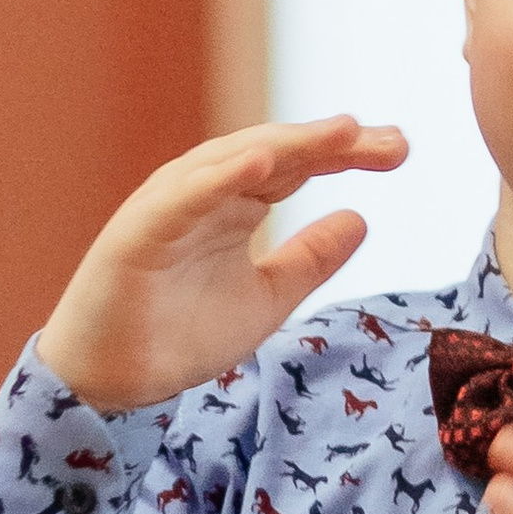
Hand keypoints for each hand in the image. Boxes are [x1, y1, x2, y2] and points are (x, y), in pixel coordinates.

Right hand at [36, 115, 407, 415]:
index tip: (399, 151)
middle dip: (334, 144)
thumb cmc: (180, 333)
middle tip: (392, 141)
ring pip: (235, 161)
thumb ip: (310, 258)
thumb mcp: (268, 297)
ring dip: (288, 144)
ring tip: (341, 132)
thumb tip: (362, 217)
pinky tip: (263, 161)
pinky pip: (184, 197)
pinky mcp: (139, 231)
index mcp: (236, 203)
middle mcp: (206, 192)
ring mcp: (171, 206)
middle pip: (277, 153)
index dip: (349, 154)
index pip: (300, 166)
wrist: (113, 381)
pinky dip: (221, 176)